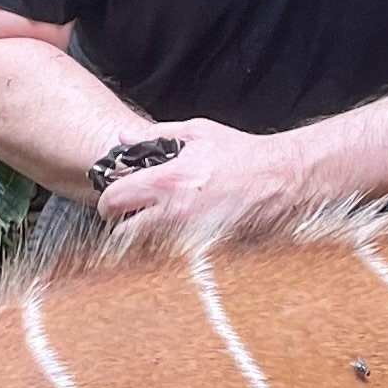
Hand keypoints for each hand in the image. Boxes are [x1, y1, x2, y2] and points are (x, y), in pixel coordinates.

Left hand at [95, 117, 329, 237]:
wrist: (279, 178)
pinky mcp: (205, 250)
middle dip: (121, 224)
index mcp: (167, 180)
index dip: (107, 201)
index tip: (113, 200)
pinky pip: (172, 255)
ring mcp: (189, 235)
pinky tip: (177, 233)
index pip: (115, 199)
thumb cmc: (241, 154)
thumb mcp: (196, 133)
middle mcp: (174, 211)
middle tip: (129, 216)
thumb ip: (154, 136)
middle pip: (123, 233)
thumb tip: (122, 138)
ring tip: (154, 224)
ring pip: (145, 249)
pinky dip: (168, 247)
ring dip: (143, 239)